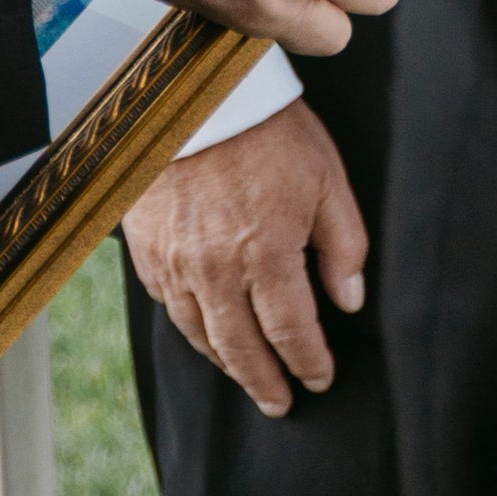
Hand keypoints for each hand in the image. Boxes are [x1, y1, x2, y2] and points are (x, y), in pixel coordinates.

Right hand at [126, 101, 367, 415]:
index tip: (320, 379)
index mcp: (265, 253)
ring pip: (200, 334)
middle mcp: (215, 270)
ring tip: (248, 378)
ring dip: (227, 363)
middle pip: (241, 348)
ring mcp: (175, 262)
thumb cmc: (268, 129)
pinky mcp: (147, 249)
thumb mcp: (326, 177)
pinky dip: (191, 327)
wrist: (196, 92)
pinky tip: (206, 331)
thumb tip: (349, 300)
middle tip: (281, 403)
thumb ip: (343, 244)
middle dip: (265, 382)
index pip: (290, 332)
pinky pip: (169, 305)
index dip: (308, 362)